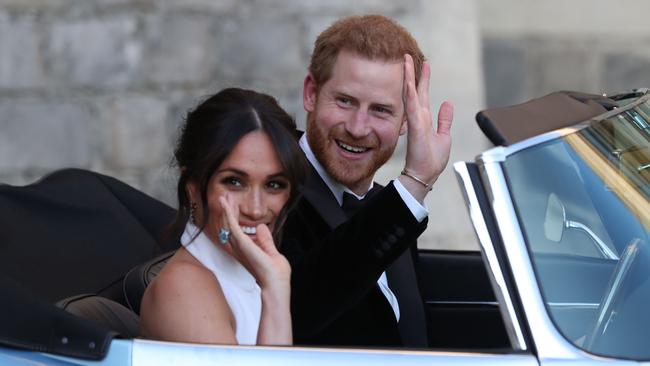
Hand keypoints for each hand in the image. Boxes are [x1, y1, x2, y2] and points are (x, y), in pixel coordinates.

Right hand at [218, 195, 290, 289]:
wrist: (276, 285)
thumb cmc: (275, 275)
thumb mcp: (271, 252)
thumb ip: (265, 240)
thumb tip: (261, 227)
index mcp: (245, 251)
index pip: (235, 231)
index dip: (233, 217)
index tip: (234, 204)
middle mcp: (238, 249)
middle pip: (228, 226)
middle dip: (226, 211)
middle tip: (225, 197)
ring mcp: (239, 246)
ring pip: (227, 224)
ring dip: (225, 209)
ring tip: (224, 197)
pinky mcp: (242, 244)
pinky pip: (232, 225)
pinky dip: (228, 213)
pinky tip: (226, 204)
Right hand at [399, 54, 453, 200]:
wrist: (424, 175)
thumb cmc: (432, 160)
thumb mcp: (443, 136)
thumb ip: (444, 120)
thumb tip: (448, 103)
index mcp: (424, 119)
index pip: (423, 94)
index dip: (423, 79)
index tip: (423, 64)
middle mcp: (418, 117)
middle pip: (415, 90)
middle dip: (413, 72)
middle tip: (408, 56)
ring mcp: (415, 121)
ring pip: (410, 94)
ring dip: (408, 77)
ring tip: (406, 61)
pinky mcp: (416, 126)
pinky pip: (412, 106)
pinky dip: (410, 92)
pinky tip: (408, 81)